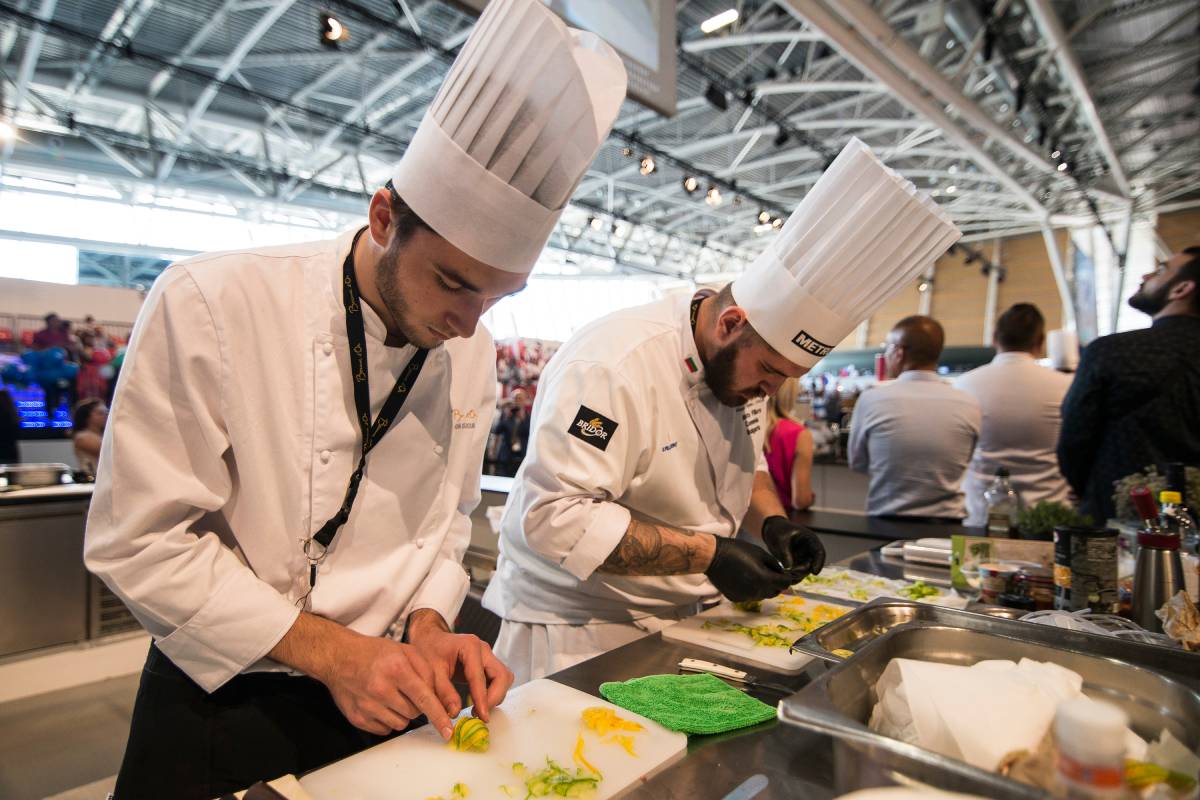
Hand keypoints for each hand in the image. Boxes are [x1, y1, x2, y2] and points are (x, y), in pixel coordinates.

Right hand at [320, 632, 456, 738]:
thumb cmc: (375, 653)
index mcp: (396, 669)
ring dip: (402, 713)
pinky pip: (385, 729)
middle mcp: (381, 689)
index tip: (447, 731)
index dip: (438, 715)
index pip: (424, 697)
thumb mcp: (405, 650)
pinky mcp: (357, 718)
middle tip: (405, 690)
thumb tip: (439, 697)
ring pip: (401, 723)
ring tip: (391, 695)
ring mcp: (367, 705)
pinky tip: (380, 704)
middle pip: (414, 712)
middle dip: (417, 705)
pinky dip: (388, 720)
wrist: (339, 657)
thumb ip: (427, 671)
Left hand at [406, 610, 513, 723]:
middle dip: (494, 697)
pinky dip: (492, 693)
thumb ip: (443, 692)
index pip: (480, 676)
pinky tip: (478, 703)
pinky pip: (498, 680)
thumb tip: (455, 712)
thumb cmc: (429, 651)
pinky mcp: (487, 665)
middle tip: (481, 714)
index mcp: (470, 646)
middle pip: (502, 676)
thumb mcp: (431, 672)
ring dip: (495, 696)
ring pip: (503, 679)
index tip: (482, 716)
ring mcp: (487, 656)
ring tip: (478, 710)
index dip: (482, 698)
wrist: (430, 640)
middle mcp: (483, 650)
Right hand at [704, 536, 795, 601]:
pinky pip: (750, 596)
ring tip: (755, 575)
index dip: (786, 578)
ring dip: (763, 588)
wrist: (713, 557)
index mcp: (764, 579)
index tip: (783, 573)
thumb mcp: (760, 553)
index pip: (785, 584)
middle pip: (775, 592)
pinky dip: (751, 590)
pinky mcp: (737, 599)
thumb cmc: (737, 550)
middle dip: (775, 584)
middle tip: (768, 572)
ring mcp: (746, 597)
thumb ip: (774, 565)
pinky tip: (744, 579)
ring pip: (763, 595)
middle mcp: (756, 592)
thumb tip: (782, 574)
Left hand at [761, 516, 825, 578]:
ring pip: (804, 571)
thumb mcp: (780, 540)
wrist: (770, 529)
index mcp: (810, 539)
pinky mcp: (796, 563)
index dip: (819, 563)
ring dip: (796, 574)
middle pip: (812, 564)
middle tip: (789, 571)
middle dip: (802, 570)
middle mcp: (809, 550)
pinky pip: (797, 573)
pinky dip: (792, 575)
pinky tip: (783, 575)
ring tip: (783, 571)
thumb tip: (790, 570)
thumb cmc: (777, 530)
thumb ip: (785, 554)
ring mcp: (803, 557)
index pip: (819, 552)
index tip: (814, 573)